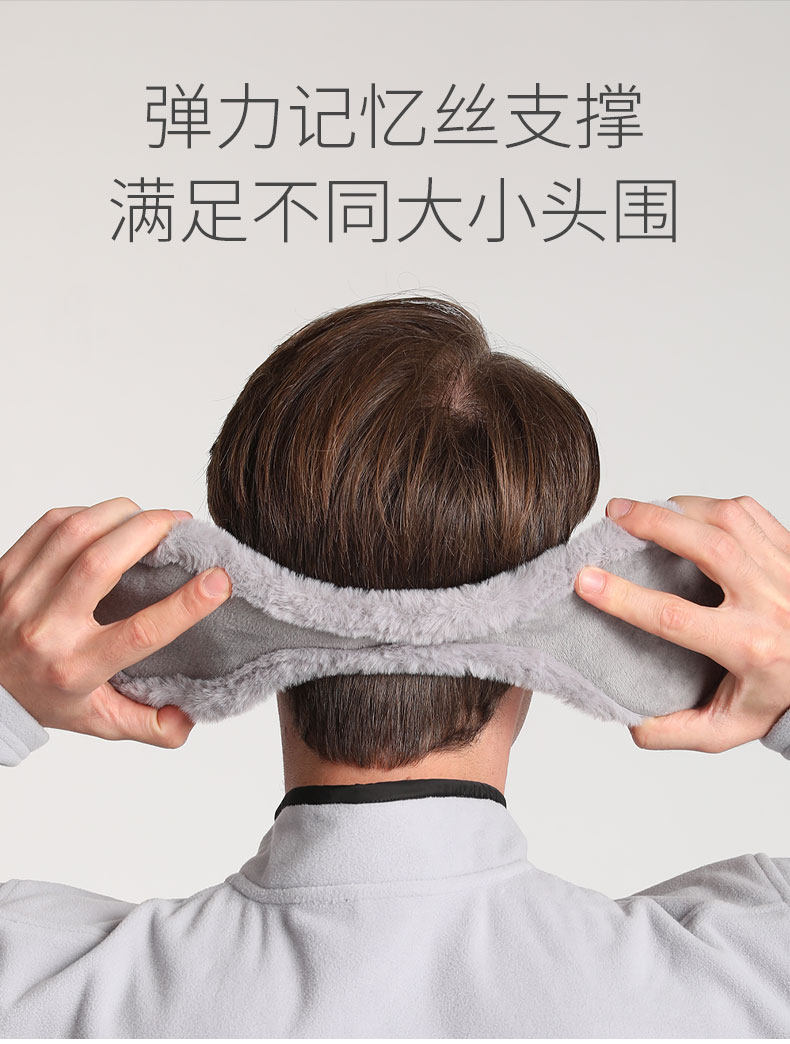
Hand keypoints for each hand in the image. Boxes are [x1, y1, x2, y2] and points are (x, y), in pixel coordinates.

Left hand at [0, 498, 231, 748]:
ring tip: (149, 517)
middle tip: (182, 525)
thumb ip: (148, 726)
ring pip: (76, 533)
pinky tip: (109, 520)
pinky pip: (51, 524)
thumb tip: (187, 720)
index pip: (138, 632)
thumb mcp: (98, 721)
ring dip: (121, 515)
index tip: (220, 580)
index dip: (185, 605)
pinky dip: (88, 513)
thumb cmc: (43, 696)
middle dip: (151, 531)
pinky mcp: (4, 569)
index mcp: (75, 669)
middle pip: (101, 564)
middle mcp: (45, 631)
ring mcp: (19, 596)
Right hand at [574, 495, 789, 752]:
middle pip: (709, 548)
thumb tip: (630, 722)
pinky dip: (713, 506)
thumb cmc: (779, 694)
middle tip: (613, 514)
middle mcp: (771, 604)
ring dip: (681, 508)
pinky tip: (688, 513)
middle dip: (655, 524)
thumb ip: (677, 730)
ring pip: (731, 520)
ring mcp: (786, 570)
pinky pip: (751, 512)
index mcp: (750, 648)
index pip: (676, 618)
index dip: (626, 597)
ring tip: (644, 508)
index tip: (585, 579)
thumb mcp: (729, 728)